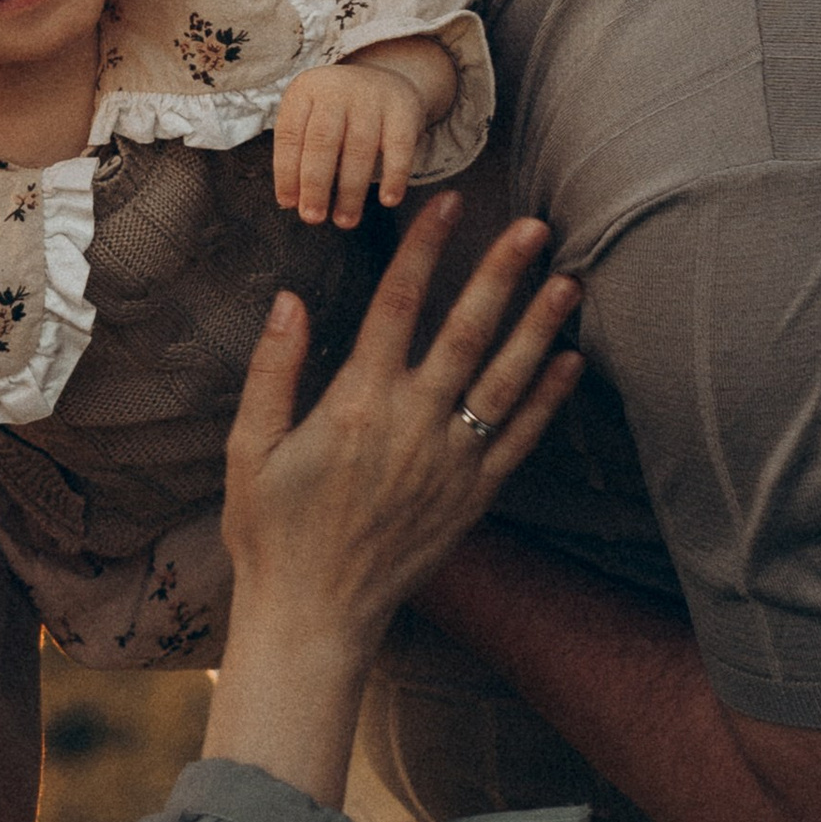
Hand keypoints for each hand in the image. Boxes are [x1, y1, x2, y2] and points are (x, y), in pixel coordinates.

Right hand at [207, 199, 581, 802]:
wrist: (314, 617)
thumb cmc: (270, 533)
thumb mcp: (249, 448)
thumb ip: (273, 370)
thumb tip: (290, 300)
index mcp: (355, 404)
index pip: (396, 305)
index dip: (424, 249)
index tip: (448, 203)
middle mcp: (412, 425)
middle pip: (468, 331)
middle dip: (503, 274)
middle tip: (535, 226)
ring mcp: (450, 462)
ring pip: (507, 380)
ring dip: (541, 326)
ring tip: (570, 280)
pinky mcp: (472, 497)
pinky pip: (520, 438)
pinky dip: (549, 399)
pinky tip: (571, 361)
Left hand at [272, 36, 455, 225]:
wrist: (386, 78)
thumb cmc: (338, 113)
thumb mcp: (310, 117)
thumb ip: (299, 153)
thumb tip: (292, 202)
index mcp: (305, 91)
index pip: (290, 135)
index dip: (286, 172)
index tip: (289, 204)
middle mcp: (336, 90)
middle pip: (322, 142)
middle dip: (315, 185)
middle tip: (313, 218)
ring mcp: (371, 98)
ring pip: (359, 149)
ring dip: (351, 191)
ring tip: (345, 221)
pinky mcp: (403, 109)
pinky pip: (399, 148)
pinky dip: (394, 176)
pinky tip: (387, 201)